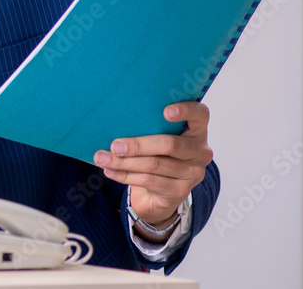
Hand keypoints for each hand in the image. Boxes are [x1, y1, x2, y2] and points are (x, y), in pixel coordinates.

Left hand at [94, 101, 211, 240]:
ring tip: (102, 158)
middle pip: (169, 144)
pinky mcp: (180, 191)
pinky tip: (110, 171)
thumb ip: (148, 125)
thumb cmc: (156, 152)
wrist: (162, 190)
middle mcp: (200, 151)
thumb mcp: (157, 135)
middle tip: (114, 146)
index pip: (200, 114)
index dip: (185, 110)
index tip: (165, 112)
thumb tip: (112, 117)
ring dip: (124, 162)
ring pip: (155, 165)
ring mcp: (192, 173)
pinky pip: (148, 180)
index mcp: (196, 130)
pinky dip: (125, 175)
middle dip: (137, 145)